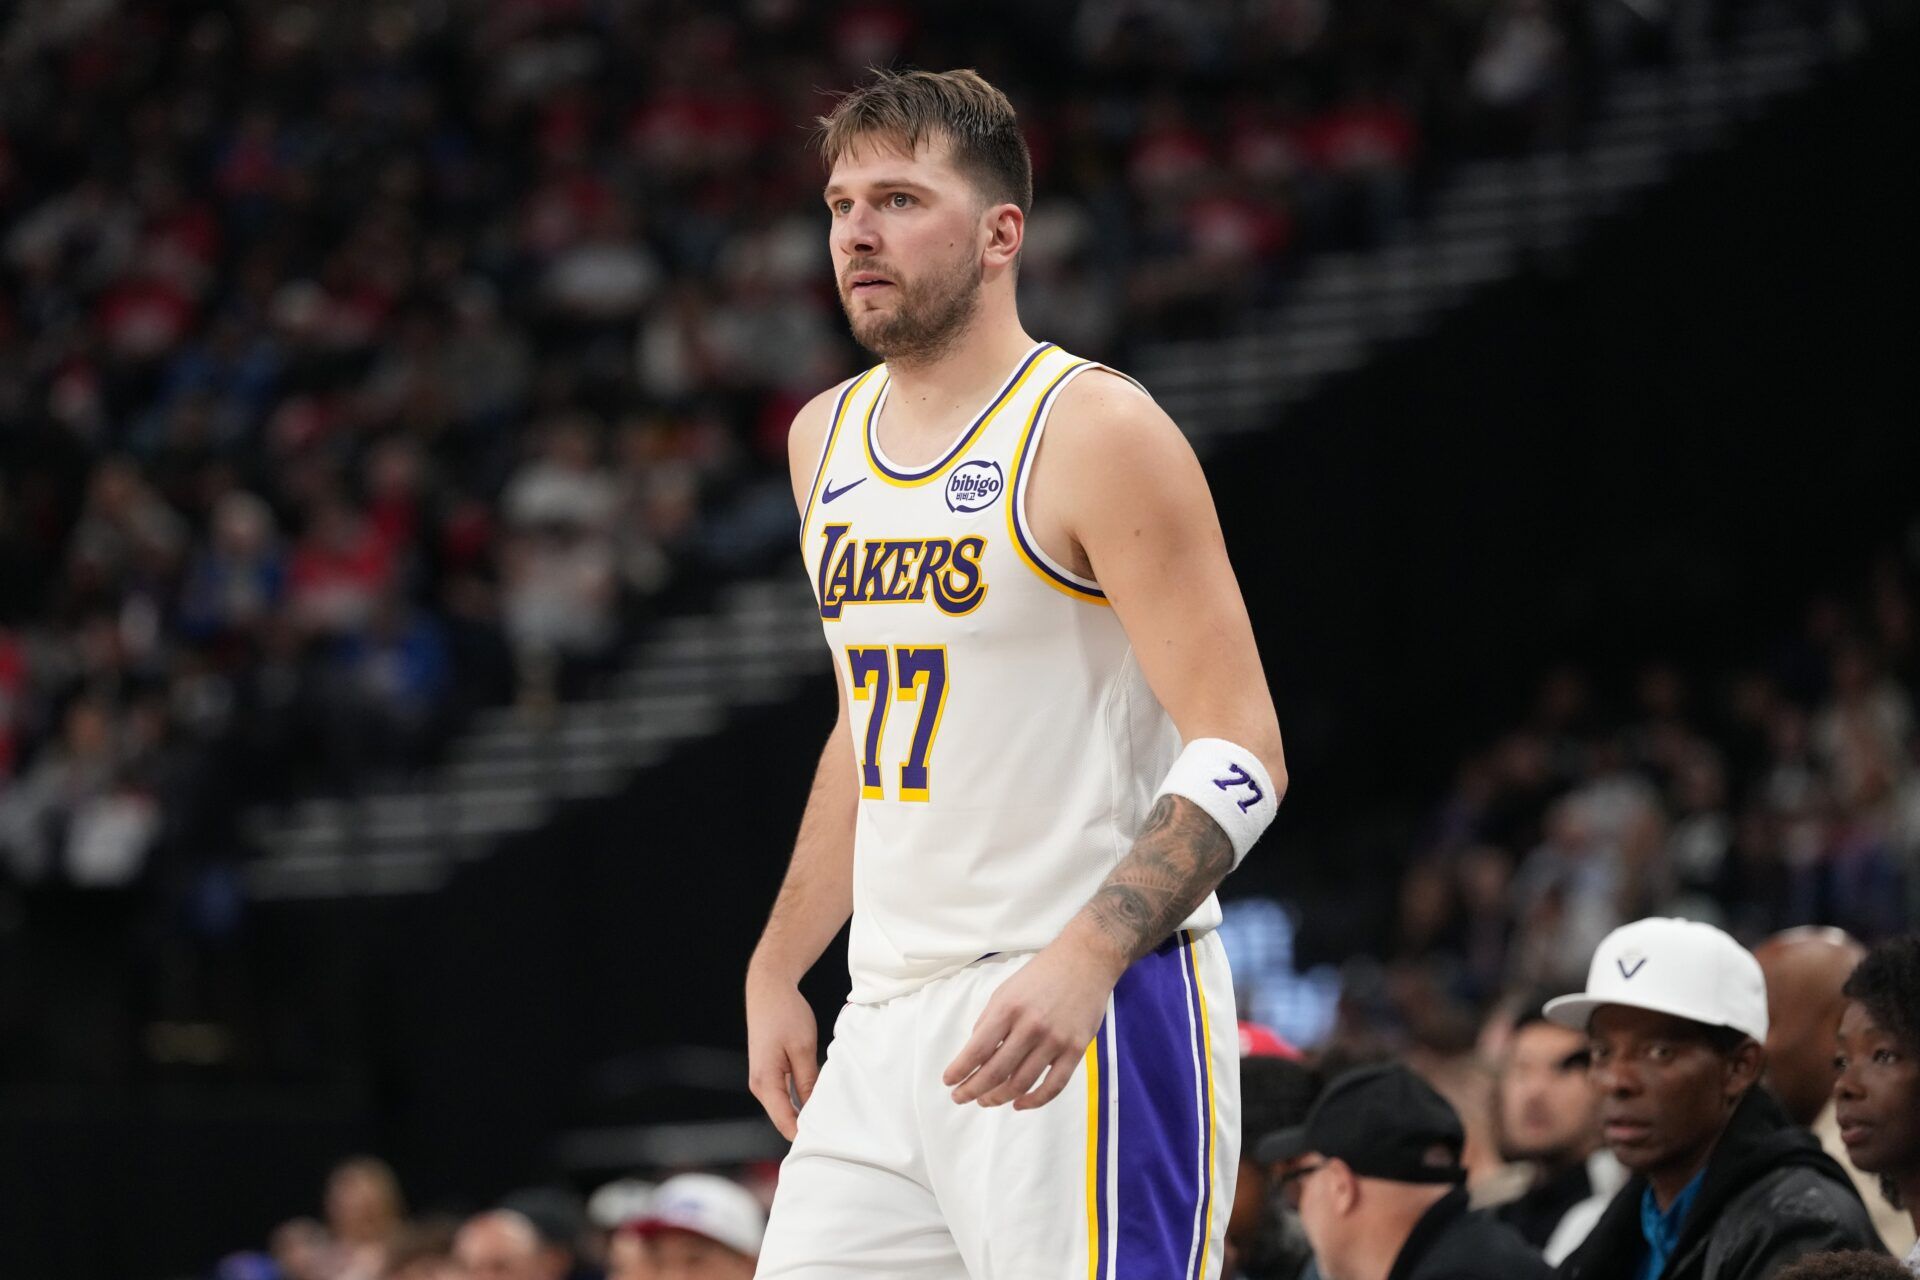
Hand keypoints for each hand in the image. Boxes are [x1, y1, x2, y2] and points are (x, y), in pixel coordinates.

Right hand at [747, 975, 819, 1140]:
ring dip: (804, 1114)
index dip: (805, 1137)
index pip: (786, 1122)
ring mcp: (763, 1080)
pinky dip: (800, 1101)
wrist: (768, 989)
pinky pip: (784, 1095)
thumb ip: (807, 1082)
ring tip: (831, 1121)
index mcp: (766, 1082)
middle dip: (806, 1129)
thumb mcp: (803, 1048)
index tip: (829, 1146)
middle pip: (784, 1119)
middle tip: (836, 1137)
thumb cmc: (786, 1014)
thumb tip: (814, 1110)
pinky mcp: (768, 1072)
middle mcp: (760, 1086)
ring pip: (785, 1108)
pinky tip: (818, 1101)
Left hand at [943, 925, 1128, 1110]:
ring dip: (999, 1098)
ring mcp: (1055, 1040)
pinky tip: (1019, 1104)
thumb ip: (989, 1021)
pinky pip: (1054, 1086)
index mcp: (1008, 1009)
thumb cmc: (1041, 975)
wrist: (1086, 960)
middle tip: (962, 1098)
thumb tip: (975, 1053)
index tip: (949, 1082)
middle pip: (996, 1072)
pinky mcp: (1076, 1049)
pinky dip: (1034, 1101)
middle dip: (974, 1090)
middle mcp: (1030, 1026)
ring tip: (987, 1101)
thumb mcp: (1006, 991)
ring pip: (1022, 1083)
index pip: (977, 1050)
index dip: (960, 1071)